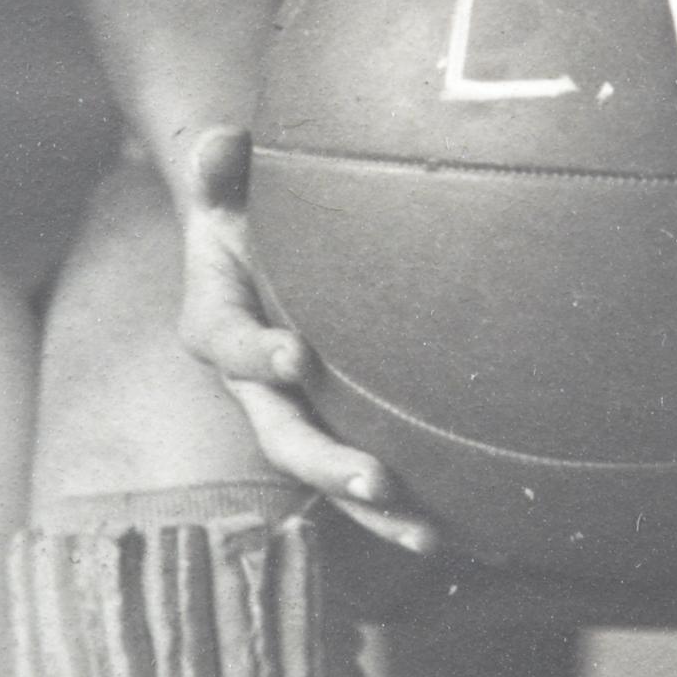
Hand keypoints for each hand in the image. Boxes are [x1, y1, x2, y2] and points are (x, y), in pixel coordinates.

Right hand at [179, 127, 438, 553]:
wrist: (249, 238)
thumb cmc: (245, 202)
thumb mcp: (227, 180)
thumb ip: (219, 165)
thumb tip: (220, 140)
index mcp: (216, 324)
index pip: (231, 345)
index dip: (258, 354)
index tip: (296, 358)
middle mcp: (252, 384)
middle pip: (282, 435)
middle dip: (328, 463)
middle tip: (379, 480)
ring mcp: (292, 411)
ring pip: (326, 471)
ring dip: (374, 508)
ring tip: (430, 536)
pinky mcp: (332, 422)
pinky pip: (364, 469)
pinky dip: (403, 502)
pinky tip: (460, 527)